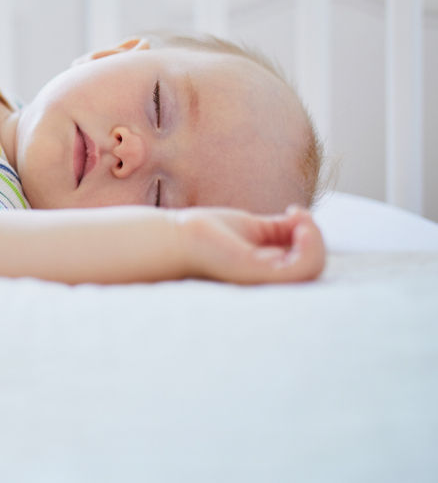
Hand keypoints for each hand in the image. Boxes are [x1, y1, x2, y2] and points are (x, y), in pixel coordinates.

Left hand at [176, 205, 324, 283]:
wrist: (175, 236)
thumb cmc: (208, 233)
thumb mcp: (254, 228)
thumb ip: (279, 229)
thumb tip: (303, 221)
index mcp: (270, 271)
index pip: (309, 263)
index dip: (313, 238)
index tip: (296, 213)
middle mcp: (270, 280)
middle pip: (316, 268)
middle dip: (318, 238)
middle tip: (297, 215)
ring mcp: (264, 279)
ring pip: (314, 269)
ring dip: (317, 240)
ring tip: (300, 220)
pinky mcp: (255, 273)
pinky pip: (300, 269)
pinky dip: (308, 245)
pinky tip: (296, 223)